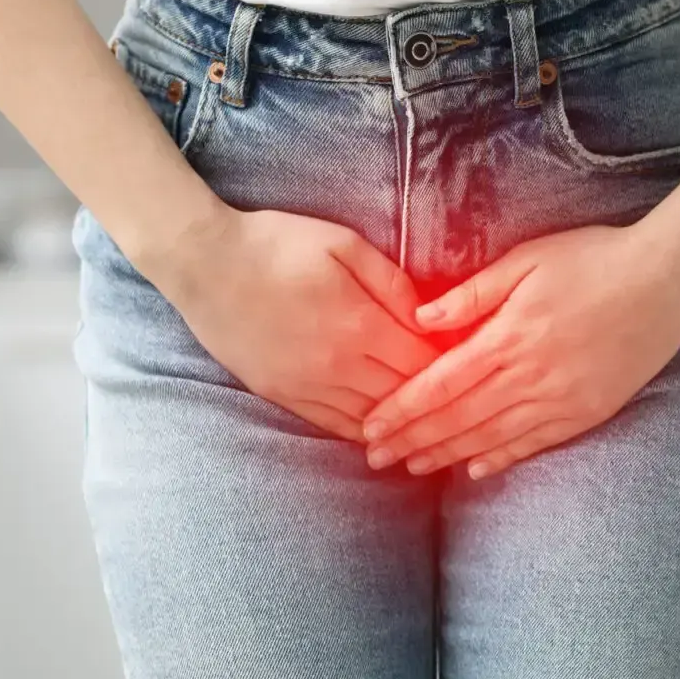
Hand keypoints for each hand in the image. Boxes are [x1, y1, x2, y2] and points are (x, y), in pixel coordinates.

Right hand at [150, 207, 439, 441]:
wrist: (203, 262)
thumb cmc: (277, 243)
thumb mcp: (344, 244)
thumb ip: (393, 282)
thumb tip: (432, 317)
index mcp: (358, 323)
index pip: (424, 362)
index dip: (454, 367)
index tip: (475, 365)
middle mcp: (337, 364)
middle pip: (404, 395)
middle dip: (438, 399)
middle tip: (466, 401)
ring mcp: (307, 385)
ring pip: (373, 419)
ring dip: (405, 425)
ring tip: (436, 428)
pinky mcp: (283, 395)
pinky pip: (335, 425)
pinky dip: (366, 433)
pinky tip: (386, 435)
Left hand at [359, 225, 679, 478]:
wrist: (665, 279)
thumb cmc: (593, 258)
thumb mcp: (527, 259)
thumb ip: (472, 293)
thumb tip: (420, 318)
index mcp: (509, 335)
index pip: (441, 383)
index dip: (403, 409)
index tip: (371, 426)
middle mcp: (531, 375)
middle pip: (458, 417)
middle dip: (413, 440)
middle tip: (375, 459)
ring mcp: (561, 398)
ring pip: (492, 436)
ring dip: (448, 454)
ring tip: (412, 468)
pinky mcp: (587, 410)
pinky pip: (536, 443)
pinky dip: (501, 458)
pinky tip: (474, 469)